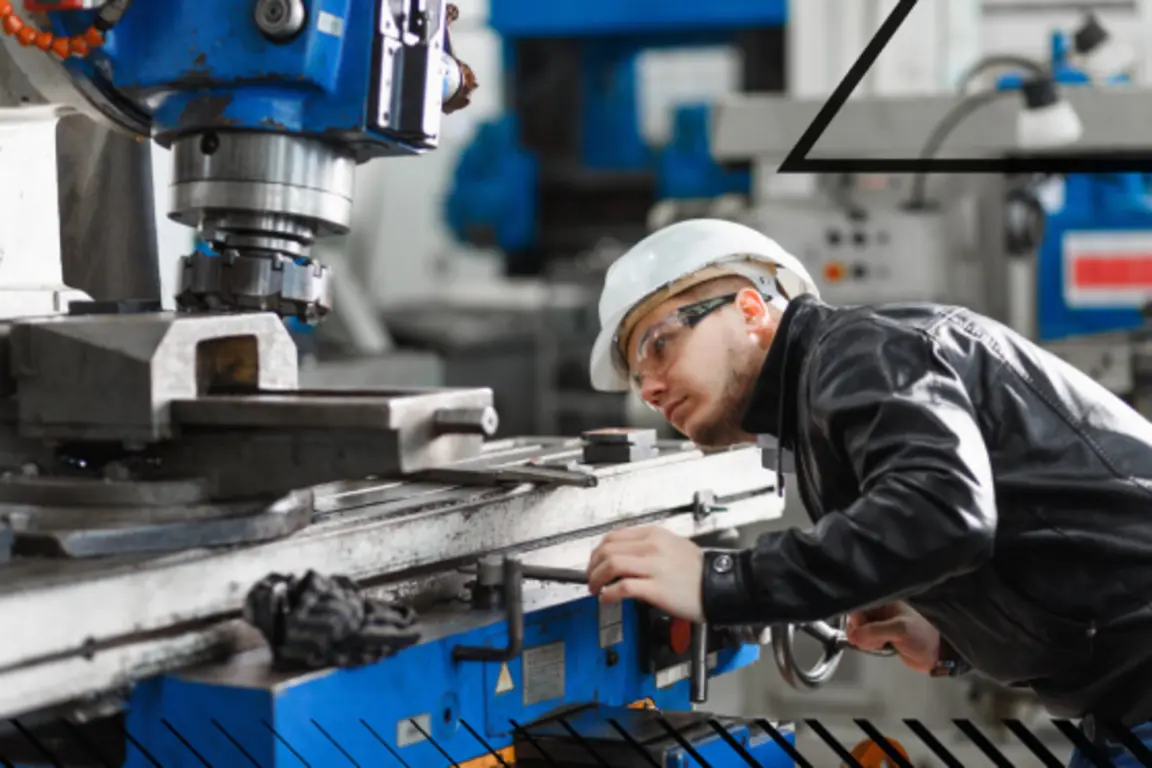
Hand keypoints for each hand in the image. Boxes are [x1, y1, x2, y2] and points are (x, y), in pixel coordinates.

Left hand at [586, 526, 704, 622]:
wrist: (720, 586)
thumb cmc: (699, 571)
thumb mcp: (674, 546)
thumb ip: (649, 546)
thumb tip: (626, 554)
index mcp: (654, 535)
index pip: (614, 537)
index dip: (598, 551)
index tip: (595, 562)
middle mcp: (652, 547)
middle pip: (608, 549)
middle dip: (593, 565)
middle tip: (591, 578)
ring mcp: (653, 566)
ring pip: (611, 564)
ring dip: (597, 578)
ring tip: (596, 589)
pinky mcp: (656, 588)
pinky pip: (622, 587)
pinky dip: (609, 593)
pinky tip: (607, 598)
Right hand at [845, 602, 939, 673]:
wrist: (937, 655)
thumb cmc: (921, 637)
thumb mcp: (899, 630)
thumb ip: (875, 631)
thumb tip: (852, 636)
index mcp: (887, 602)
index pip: (862, 604)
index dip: (855, 618)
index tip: (856, 631)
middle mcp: (882, 610)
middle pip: (858, 617)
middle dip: (859, 630)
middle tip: (866, 641)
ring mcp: (882, 624)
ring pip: (862, 629)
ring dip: (864, 638)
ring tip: (876, 645)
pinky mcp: (883, 637)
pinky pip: (867, 638)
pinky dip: (868, 644)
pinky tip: (876, 647)